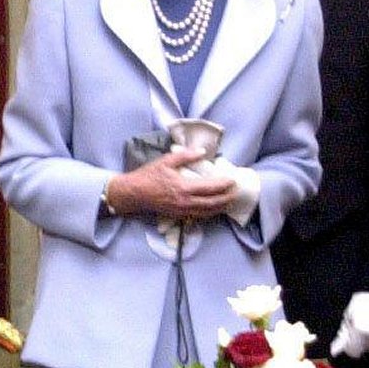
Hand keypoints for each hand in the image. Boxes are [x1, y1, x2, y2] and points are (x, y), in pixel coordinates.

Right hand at [107, 148, 238, 221]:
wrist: (132, 194)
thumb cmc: (148, 176)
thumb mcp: (166, 161)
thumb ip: (186, 156)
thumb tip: (202, 152)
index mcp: (183, 188)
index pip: (210, 188)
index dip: (224, 184)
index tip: (233, 180)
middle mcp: (185, 202)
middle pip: (213, 203)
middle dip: (227, 198)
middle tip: (236, 192)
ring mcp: (182, 211)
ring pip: (207, 212)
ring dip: (220, 207)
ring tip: (229, 201)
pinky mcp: (178, 215)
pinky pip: (198, 215)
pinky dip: (209, 212)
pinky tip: (214, 208)